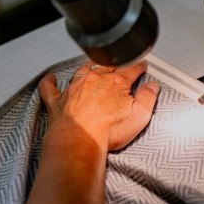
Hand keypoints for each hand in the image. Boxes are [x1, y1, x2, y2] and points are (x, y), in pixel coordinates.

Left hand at [38, 62, 159, 150]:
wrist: (80, 140)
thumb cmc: (109, 131)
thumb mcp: (140, 115)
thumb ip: (148, 98)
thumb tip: (153, 86)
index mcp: (116, 83)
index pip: (131, 69)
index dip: (138, 66)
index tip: (142, 65)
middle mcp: (95, 80)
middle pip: (107, 66)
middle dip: (116, 63)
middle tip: (121, 64)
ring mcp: (75, 88)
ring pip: (82, 70)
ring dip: (89, 66)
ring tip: (93, 65)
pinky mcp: (58, 100)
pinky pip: (51, 87)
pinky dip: (50, 82)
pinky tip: (51, 78)